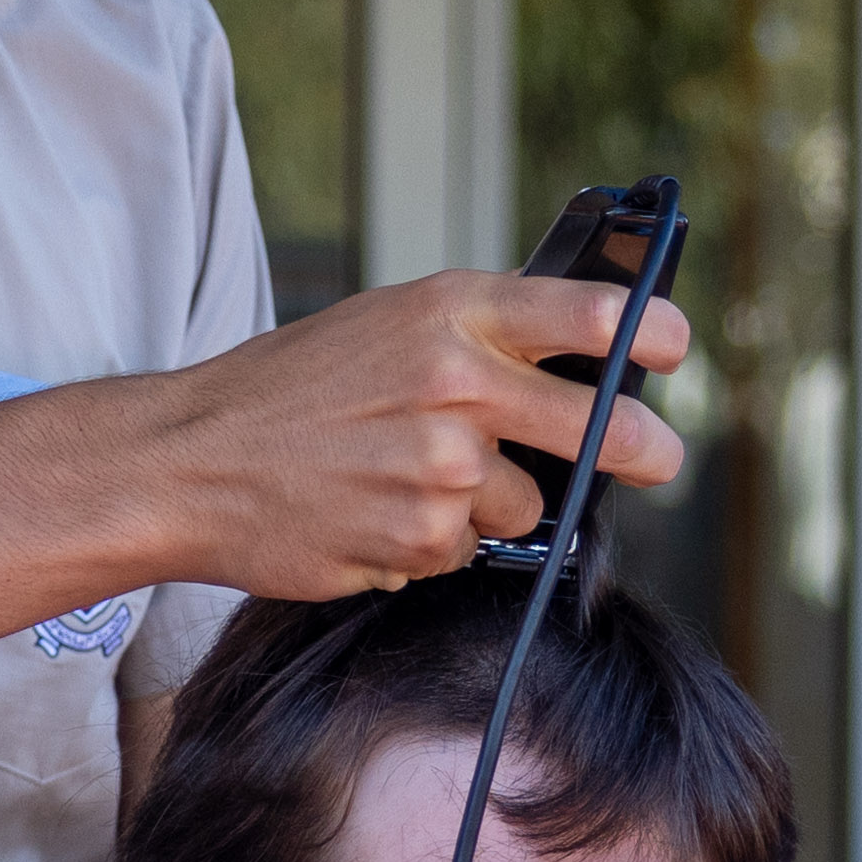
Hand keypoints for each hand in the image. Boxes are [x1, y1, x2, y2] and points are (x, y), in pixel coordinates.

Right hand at [79, 268, 693, 601]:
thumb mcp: (381, 328)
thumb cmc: (285, 393)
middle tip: (657, 459)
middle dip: (640, 449)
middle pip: (596, 425)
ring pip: (525, 503)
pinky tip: (374, 514)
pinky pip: (466, 549)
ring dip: (485, 503)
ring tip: (404, 481)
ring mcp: (442, 466)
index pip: (588, 316)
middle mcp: (456, 382)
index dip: (650, 334)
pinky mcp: (422, 537)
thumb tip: (578, 371)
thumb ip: (476, 339)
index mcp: (450, 313)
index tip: (674, 349)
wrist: (187, 461)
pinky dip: (432, 543)